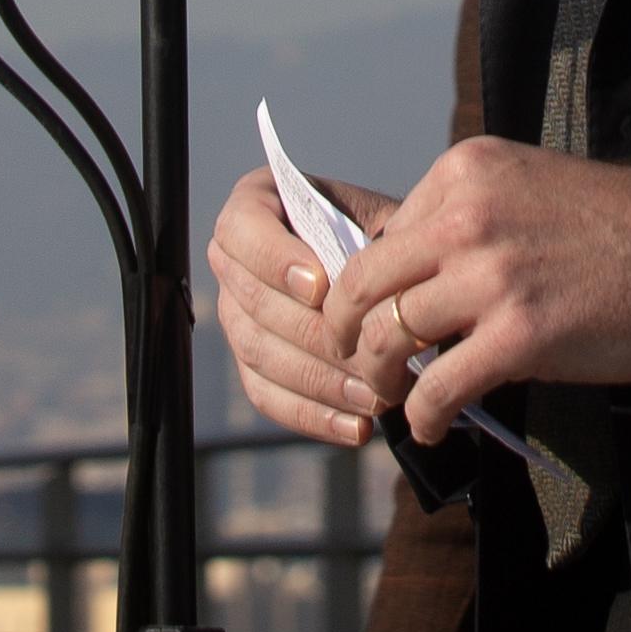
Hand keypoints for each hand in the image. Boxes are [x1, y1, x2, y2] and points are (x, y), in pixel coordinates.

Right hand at [206, 164, 403, 447]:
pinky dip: (314, 415)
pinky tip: (357, 427)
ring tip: (375, 396)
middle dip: (314, 336)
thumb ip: (366, 241)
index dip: (276, 261)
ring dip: (320, 381)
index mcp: (256, 204)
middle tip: (366, 356)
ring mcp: (236, 314)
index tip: (322, 288)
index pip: (242, 230)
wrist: (397, 270)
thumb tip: (358, 281)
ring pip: (259, 353)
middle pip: (253, 302)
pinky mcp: (251, 363)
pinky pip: (268, 395)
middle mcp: (233, 259)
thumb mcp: (385, 221)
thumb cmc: (392, 236)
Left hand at [327, 139, 630, 446]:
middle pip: (363, 284)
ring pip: (386, 335)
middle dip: (344, 330)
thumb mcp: (529, 189)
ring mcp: (490, 275)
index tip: (374, 317)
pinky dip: (422, 417)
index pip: (383, 235)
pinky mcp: (517, 335)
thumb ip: (469, 217)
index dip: (370, 287)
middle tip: (356, 359)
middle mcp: (468, 215)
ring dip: (378, 377)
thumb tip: (414, 277)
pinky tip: (432, 427)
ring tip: (393, 396)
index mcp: (467, 171)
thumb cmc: (619, 228)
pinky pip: (436, 388)